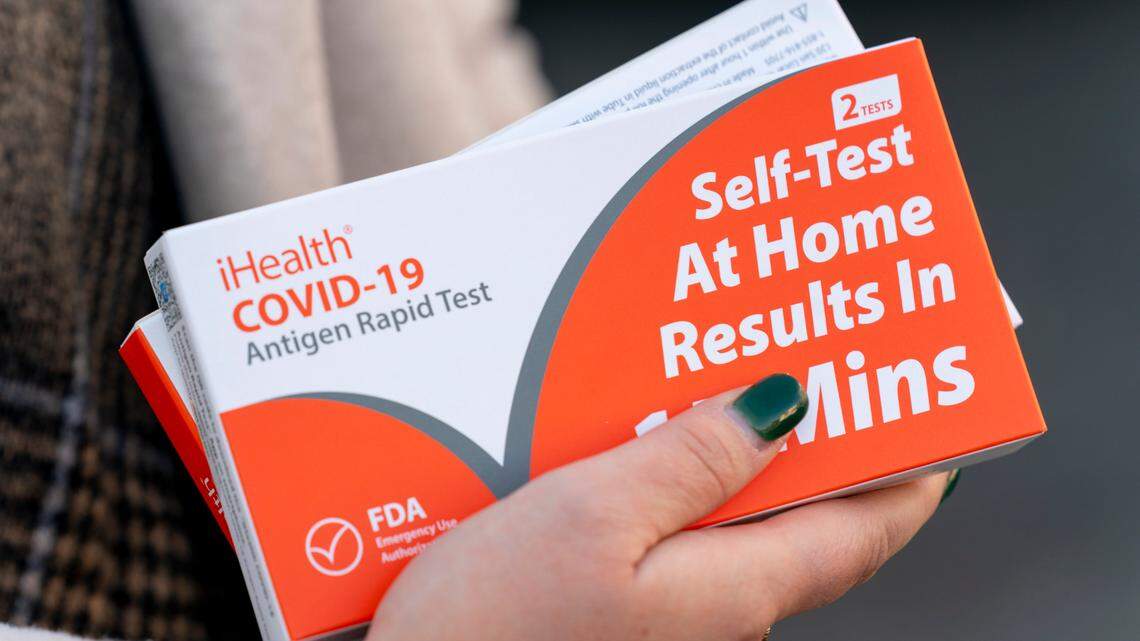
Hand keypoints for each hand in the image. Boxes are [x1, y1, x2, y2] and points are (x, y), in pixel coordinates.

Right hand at [366, 374, 949, 640]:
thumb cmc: (494, 626)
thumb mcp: (595, 514)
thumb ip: (693, 460)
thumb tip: (781, 409)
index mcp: (733, 588)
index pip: (866, 529)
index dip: (912, 470)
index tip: (937, 407)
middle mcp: (718, 606)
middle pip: (807, 519)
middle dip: (830, 445)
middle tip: (834, 365)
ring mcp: (670, 610)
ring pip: (740, 520)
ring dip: (752, 453)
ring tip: (741, 379)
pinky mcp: (623, 603)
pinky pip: (682, 531)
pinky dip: (689, 477)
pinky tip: (651, 436)